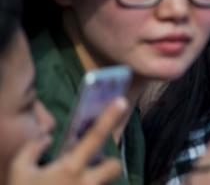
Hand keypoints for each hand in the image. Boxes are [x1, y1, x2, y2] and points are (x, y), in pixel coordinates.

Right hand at [8, 98, 127, 184]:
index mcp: (69, 169)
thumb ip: (32, 149)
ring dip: (96, 181)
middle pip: (114, 166)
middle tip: (90, 167)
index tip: (121, 101)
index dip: (108, 118)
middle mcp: (87, 184)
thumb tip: (48, 139)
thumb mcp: (18, 171)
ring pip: (106, 183)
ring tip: (74, 182)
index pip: (94, 138)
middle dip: (107, 165)